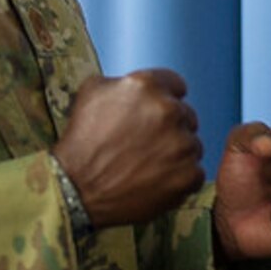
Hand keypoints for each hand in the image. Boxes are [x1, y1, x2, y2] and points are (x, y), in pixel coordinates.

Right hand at [54, 70, 203, 225]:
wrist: (76, 188)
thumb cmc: (82, 142)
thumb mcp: (91, 92)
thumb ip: (123, 81)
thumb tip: (140, 83)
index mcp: (147, 86)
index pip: (176, 85)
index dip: (165, 99)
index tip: (155, 114)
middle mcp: (169, 111)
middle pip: (187, 115)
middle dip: (170, 127)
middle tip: (146, 144)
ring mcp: (182, 145)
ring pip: (192, 144)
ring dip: (176, 153)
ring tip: (147, 165)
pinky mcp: (187, 175)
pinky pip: (194, 172)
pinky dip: (178, 178)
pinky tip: (154, 181)